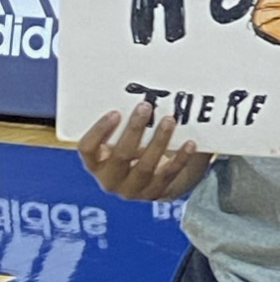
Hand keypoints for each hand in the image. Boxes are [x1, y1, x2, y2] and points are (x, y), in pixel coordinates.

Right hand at [78, 103, 202, 200]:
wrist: (156, 179)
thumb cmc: (136, 148)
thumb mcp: (124, 138)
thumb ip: (125, 122)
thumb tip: (140, 88)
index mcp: (96, 163)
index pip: (88, 149)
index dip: (99, 131)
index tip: (116, 112)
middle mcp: (110, 179)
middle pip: (120, 155)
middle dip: (134, 130)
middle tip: (146, 106)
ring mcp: (133, 189)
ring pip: (146, 166)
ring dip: (159, 141)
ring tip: (169, 120)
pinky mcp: (155, 193)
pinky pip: (168, 175)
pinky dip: (180, 158)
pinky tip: (190, 144)